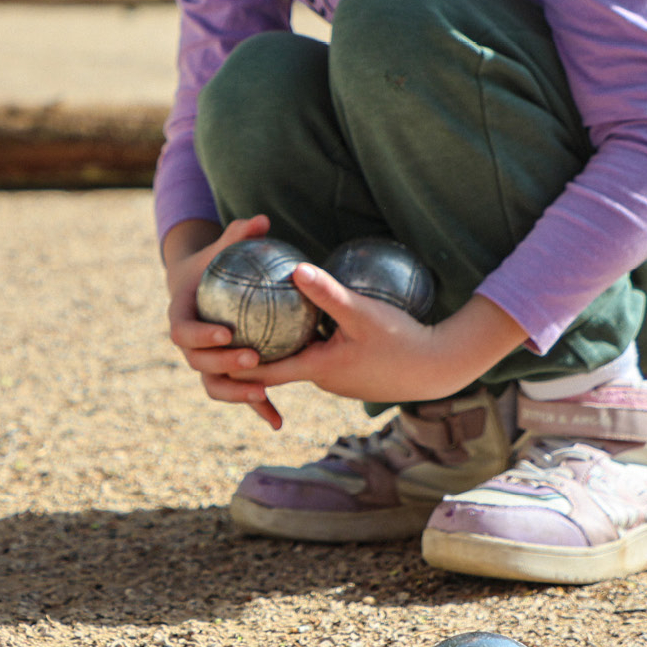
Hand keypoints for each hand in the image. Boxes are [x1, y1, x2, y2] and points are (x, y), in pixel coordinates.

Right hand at [163, 214, 287, 428]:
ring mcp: (204, 365)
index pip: (183, 332)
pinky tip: (279, 422)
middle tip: (252, 359)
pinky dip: (257, 409)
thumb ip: (238, 235)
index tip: (225, 333)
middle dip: (223, 365)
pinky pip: (238, 394)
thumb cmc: (213, 264)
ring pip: (214, 386)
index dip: (201, 336)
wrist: (199, 289)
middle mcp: (187, 347)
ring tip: (263, 393)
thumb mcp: (221, 249)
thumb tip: (261, 220)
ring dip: (237, 393)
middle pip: (198, 363)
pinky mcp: (223, 377)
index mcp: (180, 318)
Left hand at [228, 265, 522, 404]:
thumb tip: (294, 268)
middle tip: (219, 331)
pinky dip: (303, 343)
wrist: (437, 366)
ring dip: (275, 348)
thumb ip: (326, 292)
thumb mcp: (361, 313)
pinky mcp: (351, 371)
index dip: (234, 360)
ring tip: (250, 321)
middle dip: (246, 355)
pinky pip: (318, 356)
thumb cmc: (401, 341)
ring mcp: (337, 378)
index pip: (263, 370)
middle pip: (275, 368)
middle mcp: (322, 378)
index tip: (208, 344)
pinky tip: (301, 318)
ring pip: (297, 361)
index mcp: (316, 367)